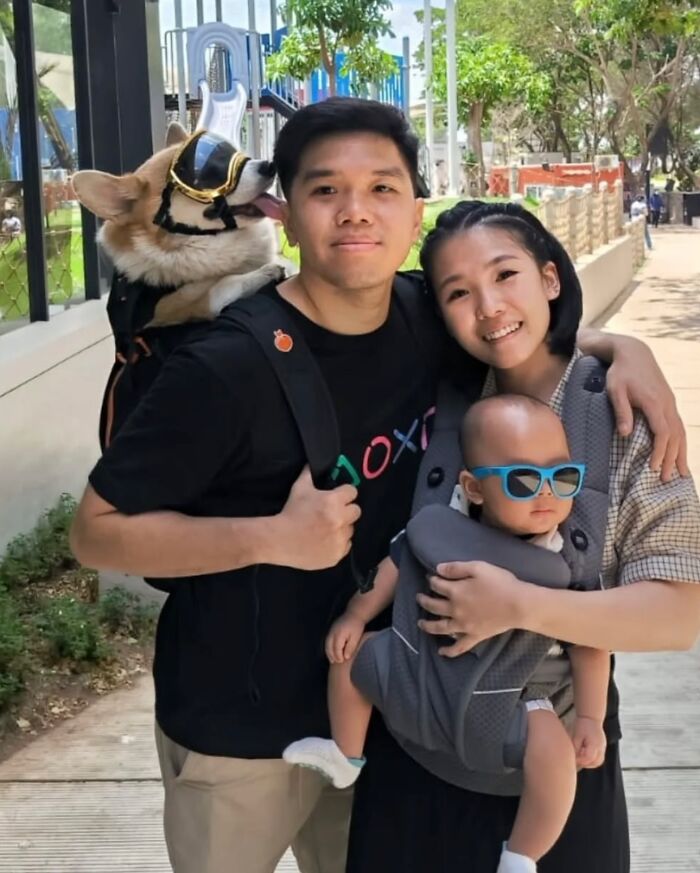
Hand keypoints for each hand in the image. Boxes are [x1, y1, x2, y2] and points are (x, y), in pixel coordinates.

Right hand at [272, 466, 360, 569]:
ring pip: (350, 529)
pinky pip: (346, 546)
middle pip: (356, 511)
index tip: (338, 497)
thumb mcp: (299, 489)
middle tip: (333, 513)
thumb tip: (312, 463)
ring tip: (326, 529)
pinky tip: (325, 541)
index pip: (352, 492)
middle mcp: (340, 520)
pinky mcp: (337, 554)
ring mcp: (340, 539)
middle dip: (346, 510)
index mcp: (333, 501)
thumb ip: (309, 474)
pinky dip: (338, 543)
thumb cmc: (290, 512)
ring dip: (342, 527)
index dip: (344, 493)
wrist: (278, 540)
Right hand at [325, 613, 365, 662]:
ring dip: (328, 653)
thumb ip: (350, 647)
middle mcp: (332, 632)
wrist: (354, 614)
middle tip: (336, 663)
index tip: (342, 662)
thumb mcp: (356, 637)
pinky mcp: (331, 630)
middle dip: (332, 656)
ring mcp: (330, 630)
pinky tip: (332, 652)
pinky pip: (327, 641)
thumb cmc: (357, 626)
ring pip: (326, 644)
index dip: (338, 656)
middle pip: (329, 647)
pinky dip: (328, 648)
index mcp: (339, 634)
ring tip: (332, 660)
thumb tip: (345, 657)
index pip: (336, 648)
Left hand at [416, 561, 522, 656]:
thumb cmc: (500, 583)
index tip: (431, 577)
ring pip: (440, 627)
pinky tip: (441, 652)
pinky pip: (460, 646)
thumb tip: (438, 569)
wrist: (518, 604)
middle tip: (419, 597)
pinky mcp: (475, 636)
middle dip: (424, 600)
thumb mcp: (478, 567)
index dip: (432, 580)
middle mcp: (455, 610)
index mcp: (456, 591)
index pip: (437, 585)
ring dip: (428, 625)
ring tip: (420, 623)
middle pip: (434, 605)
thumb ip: (457, 568)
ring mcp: (464, 625)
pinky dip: (450, 651)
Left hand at [571, 715, 606, 768]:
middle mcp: (601, 747)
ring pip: (598, 762)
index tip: (573, 758)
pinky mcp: (603, 747)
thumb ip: (576, 748)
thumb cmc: (582, 725)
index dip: (580, 760)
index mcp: (594, 744)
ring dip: (589, 763)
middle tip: (577, 759)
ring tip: (581, 758)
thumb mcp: (576, 735)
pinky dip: (592, 760)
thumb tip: (574, 757)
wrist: (591, 717)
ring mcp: (603, 748)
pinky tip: (585, 755)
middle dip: (585, 763)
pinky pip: (599, 758)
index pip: (588, 758)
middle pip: (595, 762)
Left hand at [606, 336, 687, 481]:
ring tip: (681, 473)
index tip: (655, 468)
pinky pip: (679, 426)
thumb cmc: (621, 372)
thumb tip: (625, 433)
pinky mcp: (670, 402)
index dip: (660, 452)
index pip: (663, 433)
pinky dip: (682, 442)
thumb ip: (621, 411)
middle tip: (666, 480)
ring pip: (681, 432)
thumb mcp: (615, 390)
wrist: (634, 353)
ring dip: (681, 453)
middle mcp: (667, 404)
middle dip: (672, 459)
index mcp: (655, 403)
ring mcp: (671, 403)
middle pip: (675, 437)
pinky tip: (681, 453)